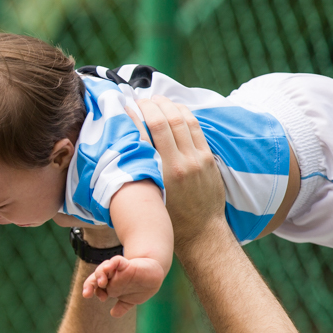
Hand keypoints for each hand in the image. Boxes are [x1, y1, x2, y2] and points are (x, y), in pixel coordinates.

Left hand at [81, 255, 165, 316]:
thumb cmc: (140, 287)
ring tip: (101, 282)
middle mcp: (112, 277)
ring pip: (104, 268)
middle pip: (96, 277)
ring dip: (100, 274)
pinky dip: (111, 263)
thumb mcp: (131, 300)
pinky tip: (108, 267)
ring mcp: (118, 270)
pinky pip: (116, 261)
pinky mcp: (127, 264)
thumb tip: (113, 314)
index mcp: (110, 285)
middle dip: (90, 284)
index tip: (101, 299)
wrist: (154, 276)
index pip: (96, 287)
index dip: (92, 291)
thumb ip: (121, 307)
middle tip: (87, 293)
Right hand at [126, 96, 226, 248]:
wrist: (201, 232)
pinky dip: (183, 114)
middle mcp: (180, 163)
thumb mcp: (149, 196)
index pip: (145, 135)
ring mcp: (197, 159)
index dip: (134, 117)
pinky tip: (174, 109)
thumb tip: (124, 148)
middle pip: (163, 122)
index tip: (125, 109)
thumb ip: (140, 172)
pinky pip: (195, 127)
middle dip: (150, 106)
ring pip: (181, 120)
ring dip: (167, 105)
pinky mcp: (208, 158)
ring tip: (156, 100)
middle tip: (139, 100)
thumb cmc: (169, 218)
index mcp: (161, 174)